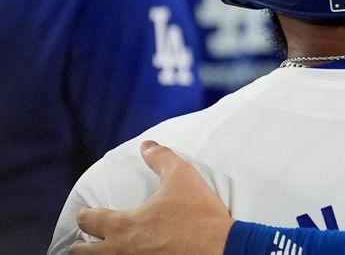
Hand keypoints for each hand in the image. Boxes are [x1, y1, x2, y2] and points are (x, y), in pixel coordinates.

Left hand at [69, 141, 232, 253]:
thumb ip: (161, 158)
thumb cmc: (199, 216)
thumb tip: (147, 145)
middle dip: (80, 245)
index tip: (89, 212)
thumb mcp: (183, 177)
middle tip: (86, 240)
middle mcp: (120, 250)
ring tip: (103, 252)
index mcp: (123, 225)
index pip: (87, 220)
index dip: (85, 214)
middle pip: (81, 253)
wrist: (221, 249)